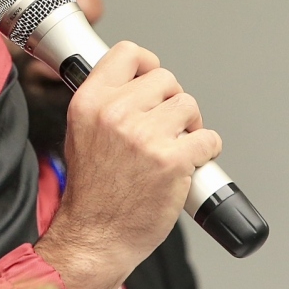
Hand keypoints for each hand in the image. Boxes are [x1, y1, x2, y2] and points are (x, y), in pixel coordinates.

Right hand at [34, 41, 221, 288]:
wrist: (96, 235)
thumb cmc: (92, 191)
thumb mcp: (80, 132)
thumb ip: (105, 102)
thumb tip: (137, 82)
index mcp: (90, 102)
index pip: (128, 53)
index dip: (147, 64)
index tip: (152, 79)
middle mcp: (116, 113)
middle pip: (166, 79)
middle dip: (171, 102)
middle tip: (165, 127)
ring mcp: (145, 136)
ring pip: (189, 106)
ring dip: (190, 126)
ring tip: (175, 146)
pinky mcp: (172, 160)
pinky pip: (208, 138)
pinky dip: (206, 150)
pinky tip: (190, 162)